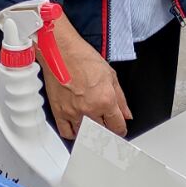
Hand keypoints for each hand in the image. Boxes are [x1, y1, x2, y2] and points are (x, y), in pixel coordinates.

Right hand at [43, 14, 131, 139]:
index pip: (117, 126)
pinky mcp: (59, 112)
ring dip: (91, 132)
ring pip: (85, 134)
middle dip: (107, 130)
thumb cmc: (82, 58)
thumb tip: (126, 113)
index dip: (121, 129)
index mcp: (105, 100)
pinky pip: (67, 132)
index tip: (120, 130)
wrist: (61, 51)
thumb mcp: (110, 75)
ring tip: (94, 126)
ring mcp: (73, 113)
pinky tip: (78, 129)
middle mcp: (90, 109)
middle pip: (102, 132)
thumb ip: (120, 98)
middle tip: (107, 126)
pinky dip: (73, 134)